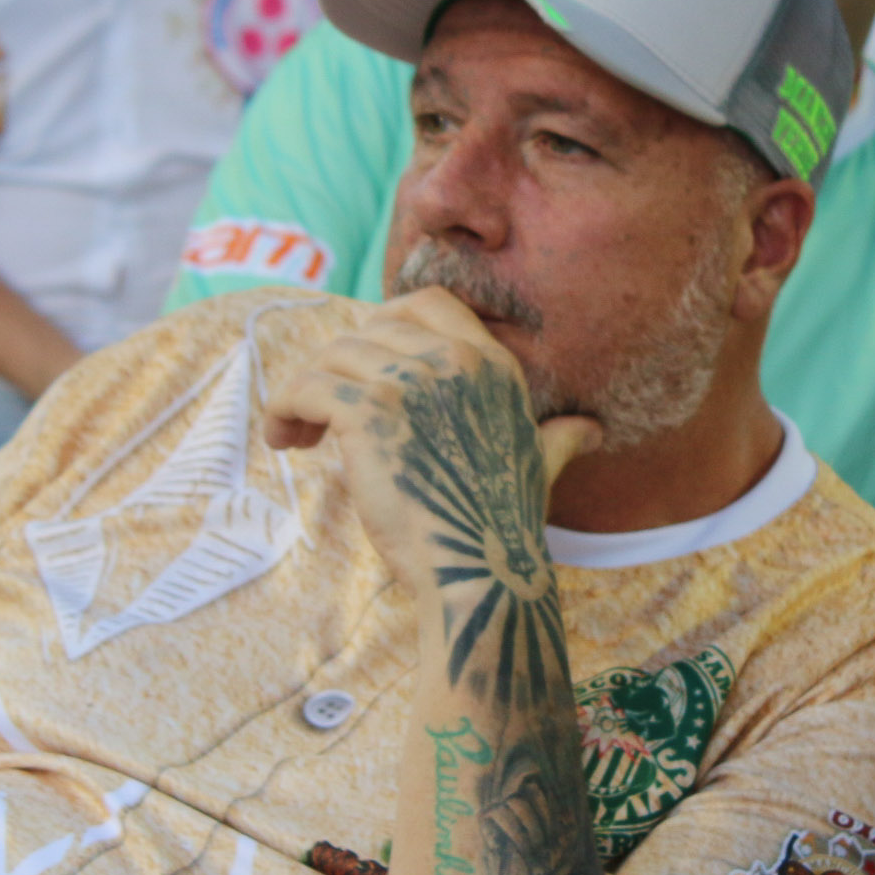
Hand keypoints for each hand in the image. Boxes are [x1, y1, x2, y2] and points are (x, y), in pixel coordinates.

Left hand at [261, 288, 601, 596]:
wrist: (480, 573)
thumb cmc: (502, 528)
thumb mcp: (540, 466)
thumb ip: (558, 437)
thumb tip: (589, 431)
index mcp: (491, 363)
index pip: (426, 301)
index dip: (384, 323)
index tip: (364, 366)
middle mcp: (453, 360)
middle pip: (369, 330)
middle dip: (341, 365)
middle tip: (323, 414)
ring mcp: (410, 382)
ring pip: (332, 356)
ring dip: (306, 392)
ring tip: (300, 435)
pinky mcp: (369, 412)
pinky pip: (306, 386)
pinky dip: (284, 407)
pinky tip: (286, 440)